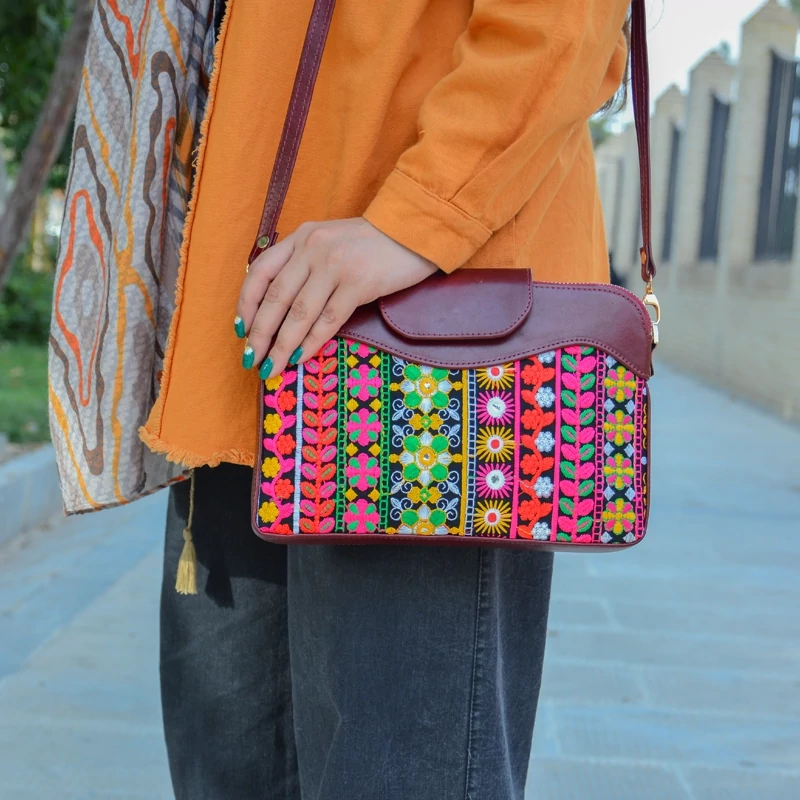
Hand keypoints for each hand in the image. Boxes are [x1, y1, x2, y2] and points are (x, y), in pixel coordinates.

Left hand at [235, 217, 437, 378]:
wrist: (413, 231)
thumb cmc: (373, 242)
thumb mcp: (330, 240)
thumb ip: (305, 261)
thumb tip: (282, 303)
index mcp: (301, 237)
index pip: (260, 272)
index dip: (246, 303)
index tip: (240, 329)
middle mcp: (312, 248)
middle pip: (275, 298)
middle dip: (259, 334)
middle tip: (251, 360)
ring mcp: (334, 266)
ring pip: (299, 314)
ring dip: (281, 346)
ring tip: (271, 368)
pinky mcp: (358, 284)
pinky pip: (328, 320)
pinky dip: (311, 342)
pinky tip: (300, 358)